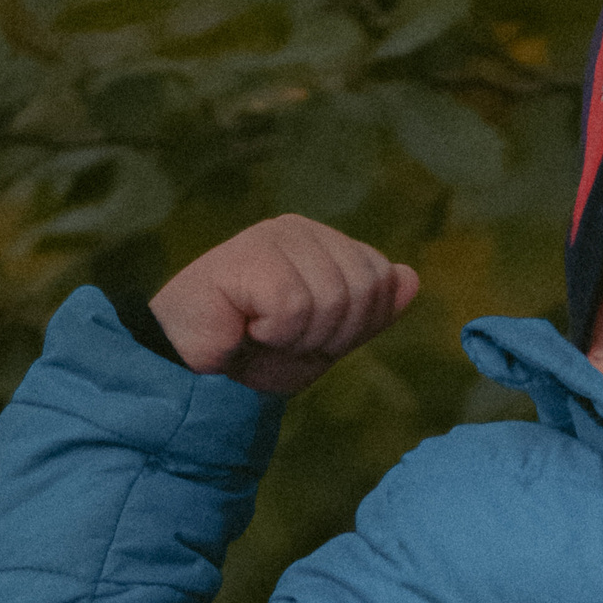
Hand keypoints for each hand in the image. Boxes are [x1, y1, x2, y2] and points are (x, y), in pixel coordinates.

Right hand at [147, 215, 420, 398]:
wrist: (192, 373)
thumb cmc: (254, 355)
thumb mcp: (325, 339)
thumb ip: (368, 310)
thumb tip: (410, 276)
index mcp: (323, 241)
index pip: (381, 280)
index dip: (353, 327)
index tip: (308, 336)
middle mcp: (300, 230)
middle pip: (364, 289)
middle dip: (329, 334)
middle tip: (282, 338)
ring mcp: (273, 237)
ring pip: (332, 300)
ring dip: (299, 337)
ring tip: (260, 333)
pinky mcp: (249, 255)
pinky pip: (295, 306)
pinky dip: (275, 333)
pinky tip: (244, 326)